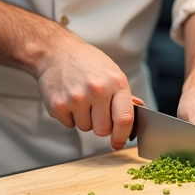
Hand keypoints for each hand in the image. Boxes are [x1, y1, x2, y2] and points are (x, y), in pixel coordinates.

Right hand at [35, 35, 139, 149]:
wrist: (55, 51)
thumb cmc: (86, 62)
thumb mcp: (111, 71)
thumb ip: (124, 94)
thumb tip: (139, 109)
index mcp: (115, 83)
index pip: (124, 119)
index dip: (122, 136)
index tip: (119, 143)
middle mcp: (97, 91)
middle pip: (103, 130)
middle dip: (100, 125)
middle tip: (94, 109)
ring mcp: (76, 99)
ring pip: (85, 128)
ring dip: (83, 118)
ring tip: (79, 97)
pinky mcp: (58, 106)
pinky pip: (69, 124)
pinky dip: (68, 115)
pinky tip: (67, 97)